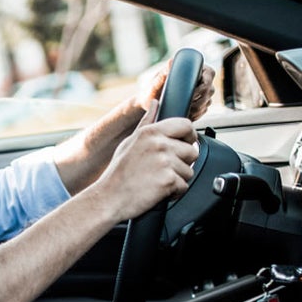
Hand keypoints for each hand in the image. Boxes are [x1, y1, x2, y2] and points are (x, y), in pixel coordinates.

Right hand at [94, 101, 198, 218]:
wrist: (109, 197)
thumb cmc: (118, 172)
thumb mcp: (130, 142)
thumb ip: (147, 122)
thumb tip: (155, 103)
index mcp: (150, 132)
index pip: (186, 125)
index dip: (189, 136)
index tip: (184, 145)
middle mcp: (159, 144)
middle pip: (192, 151)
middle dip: (182, 163)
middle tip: (163, 170)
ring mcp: (164, 162)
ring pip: (189, 171)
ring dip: (177, 179)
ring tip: (158, 181)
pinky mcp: (168, 180)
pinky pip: (184, 186)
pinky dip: (174, 192)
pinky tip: (158, 190)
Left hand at [135, 60, 214, 120]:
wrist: (149, 104)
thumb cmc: (151, 91)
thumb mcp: (156, 82)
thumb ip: (163, 73)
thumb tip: (171, 62)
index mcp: (193, 69)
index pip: (209, 73)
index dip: (205, 83)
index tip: (194, 93)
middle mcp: (198, 80)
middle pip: (210, 89)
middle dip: (201, 99)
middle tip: (189, 105)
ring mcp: (199, 93)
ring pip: (208, 101)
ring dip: (199, 108)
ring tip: (187, 111)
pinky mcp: (197, 104)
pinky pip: (203, 110)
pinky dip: (197, 114)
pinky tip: (188, 116)